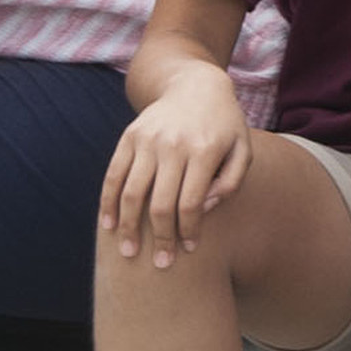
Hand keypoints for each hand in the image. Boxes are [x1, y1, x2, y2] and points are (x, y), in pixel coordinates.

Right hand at [99, 71, 253, 269]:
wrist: (196, 86)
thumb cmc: (224, 126)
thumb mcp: (242, 149)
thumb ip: (231, 182)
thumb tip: (203, 208)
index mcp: (204, 150)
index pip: (191, 202)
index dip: (189, 230)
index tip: (190, 249)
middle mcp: (173, 145)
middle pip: (160, 204)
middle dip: (160, 238)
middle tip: (161, 264)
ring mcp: (147, 140)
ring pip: (131, 194)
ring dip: (128, 228)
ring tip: (128, 253)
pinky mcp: (128, 138)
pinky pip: (113, 176)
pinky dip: (108, 204)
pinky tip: (108, 226)